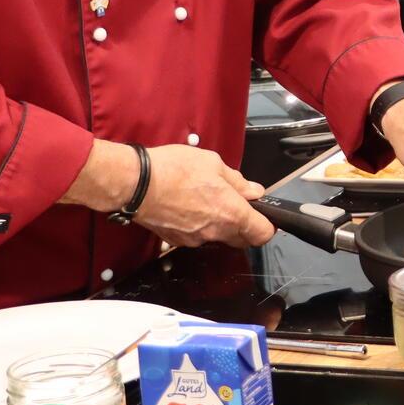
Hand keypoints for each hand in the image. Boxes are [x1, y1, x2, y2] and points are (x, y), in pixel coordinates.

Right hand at [134, 145, 275, 248]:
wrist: (136, 184)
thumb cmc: (173, 170)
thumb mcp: (213, 163)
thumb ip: (237, 181)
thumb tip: (253, 191)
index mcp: (231, 212)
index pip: (262, 233)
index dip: (267, 225)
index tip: (264, 216)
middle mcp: (215, 232)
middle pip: (242, 240)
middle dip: (244, 226)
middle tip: (236, 204)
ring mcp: (195, 239)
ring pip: (218, 238)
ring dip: (219, 224)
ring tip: (205, 199)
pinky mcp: (177, 241)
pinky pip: (196, 236)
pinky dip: (198, 225)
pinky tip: (187, 206)